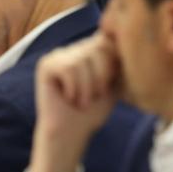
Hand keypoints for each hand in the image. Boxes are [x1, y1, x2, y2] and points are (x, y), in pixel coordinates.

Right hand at [29, 34, 121, 171]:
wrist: (72, 133)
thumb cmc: (94, 111)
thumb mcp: (116, 82)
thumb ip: (122, 59)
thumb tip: (126, 38)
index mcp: (94, 49)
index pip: (111, 39)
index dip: (114, 63)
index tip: (108, 85)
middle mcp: (77, 47)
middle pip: (100, 46)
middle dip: (103, 75)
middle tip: (95, 95)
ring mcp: (60, 53)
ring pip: (84, 59)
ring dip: (87, 87)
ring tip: (82, 100)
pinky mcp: (46, 64)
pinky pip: (68, 68)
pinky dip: (74, 88)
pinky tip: (69, 98)